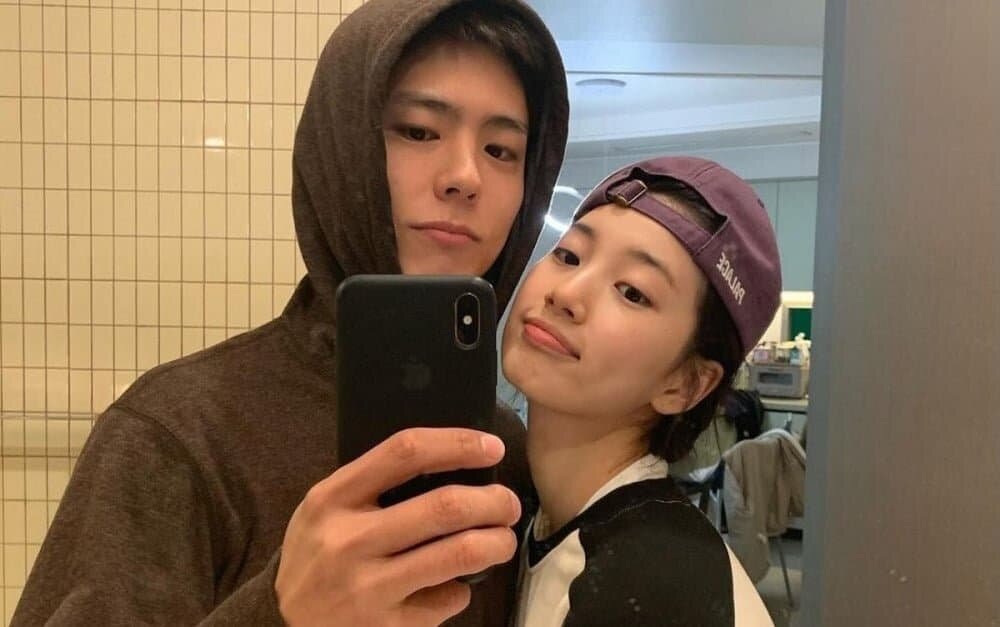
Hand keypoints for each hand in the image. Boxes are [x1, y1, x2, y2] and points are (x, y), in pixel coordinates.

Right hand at [275, 428, 520, 626]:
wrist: (282, 622)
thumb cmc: (318, 552)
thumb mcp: (326, 507)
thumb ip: (373, 483)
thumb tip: (453, 460)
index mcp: (333, 497)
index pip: (405, 452)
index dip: (458, 444)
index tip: (492, 447)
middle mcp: (348, 540)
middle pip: (445, 505)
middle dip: (493, 501)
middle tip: (508, 503)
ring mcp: (367, 588)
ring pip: (460, 554)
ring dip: (497, 542)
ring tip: (502, 539)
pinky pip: (448, 599)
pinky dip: (462, 589)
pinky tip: (454, 584)